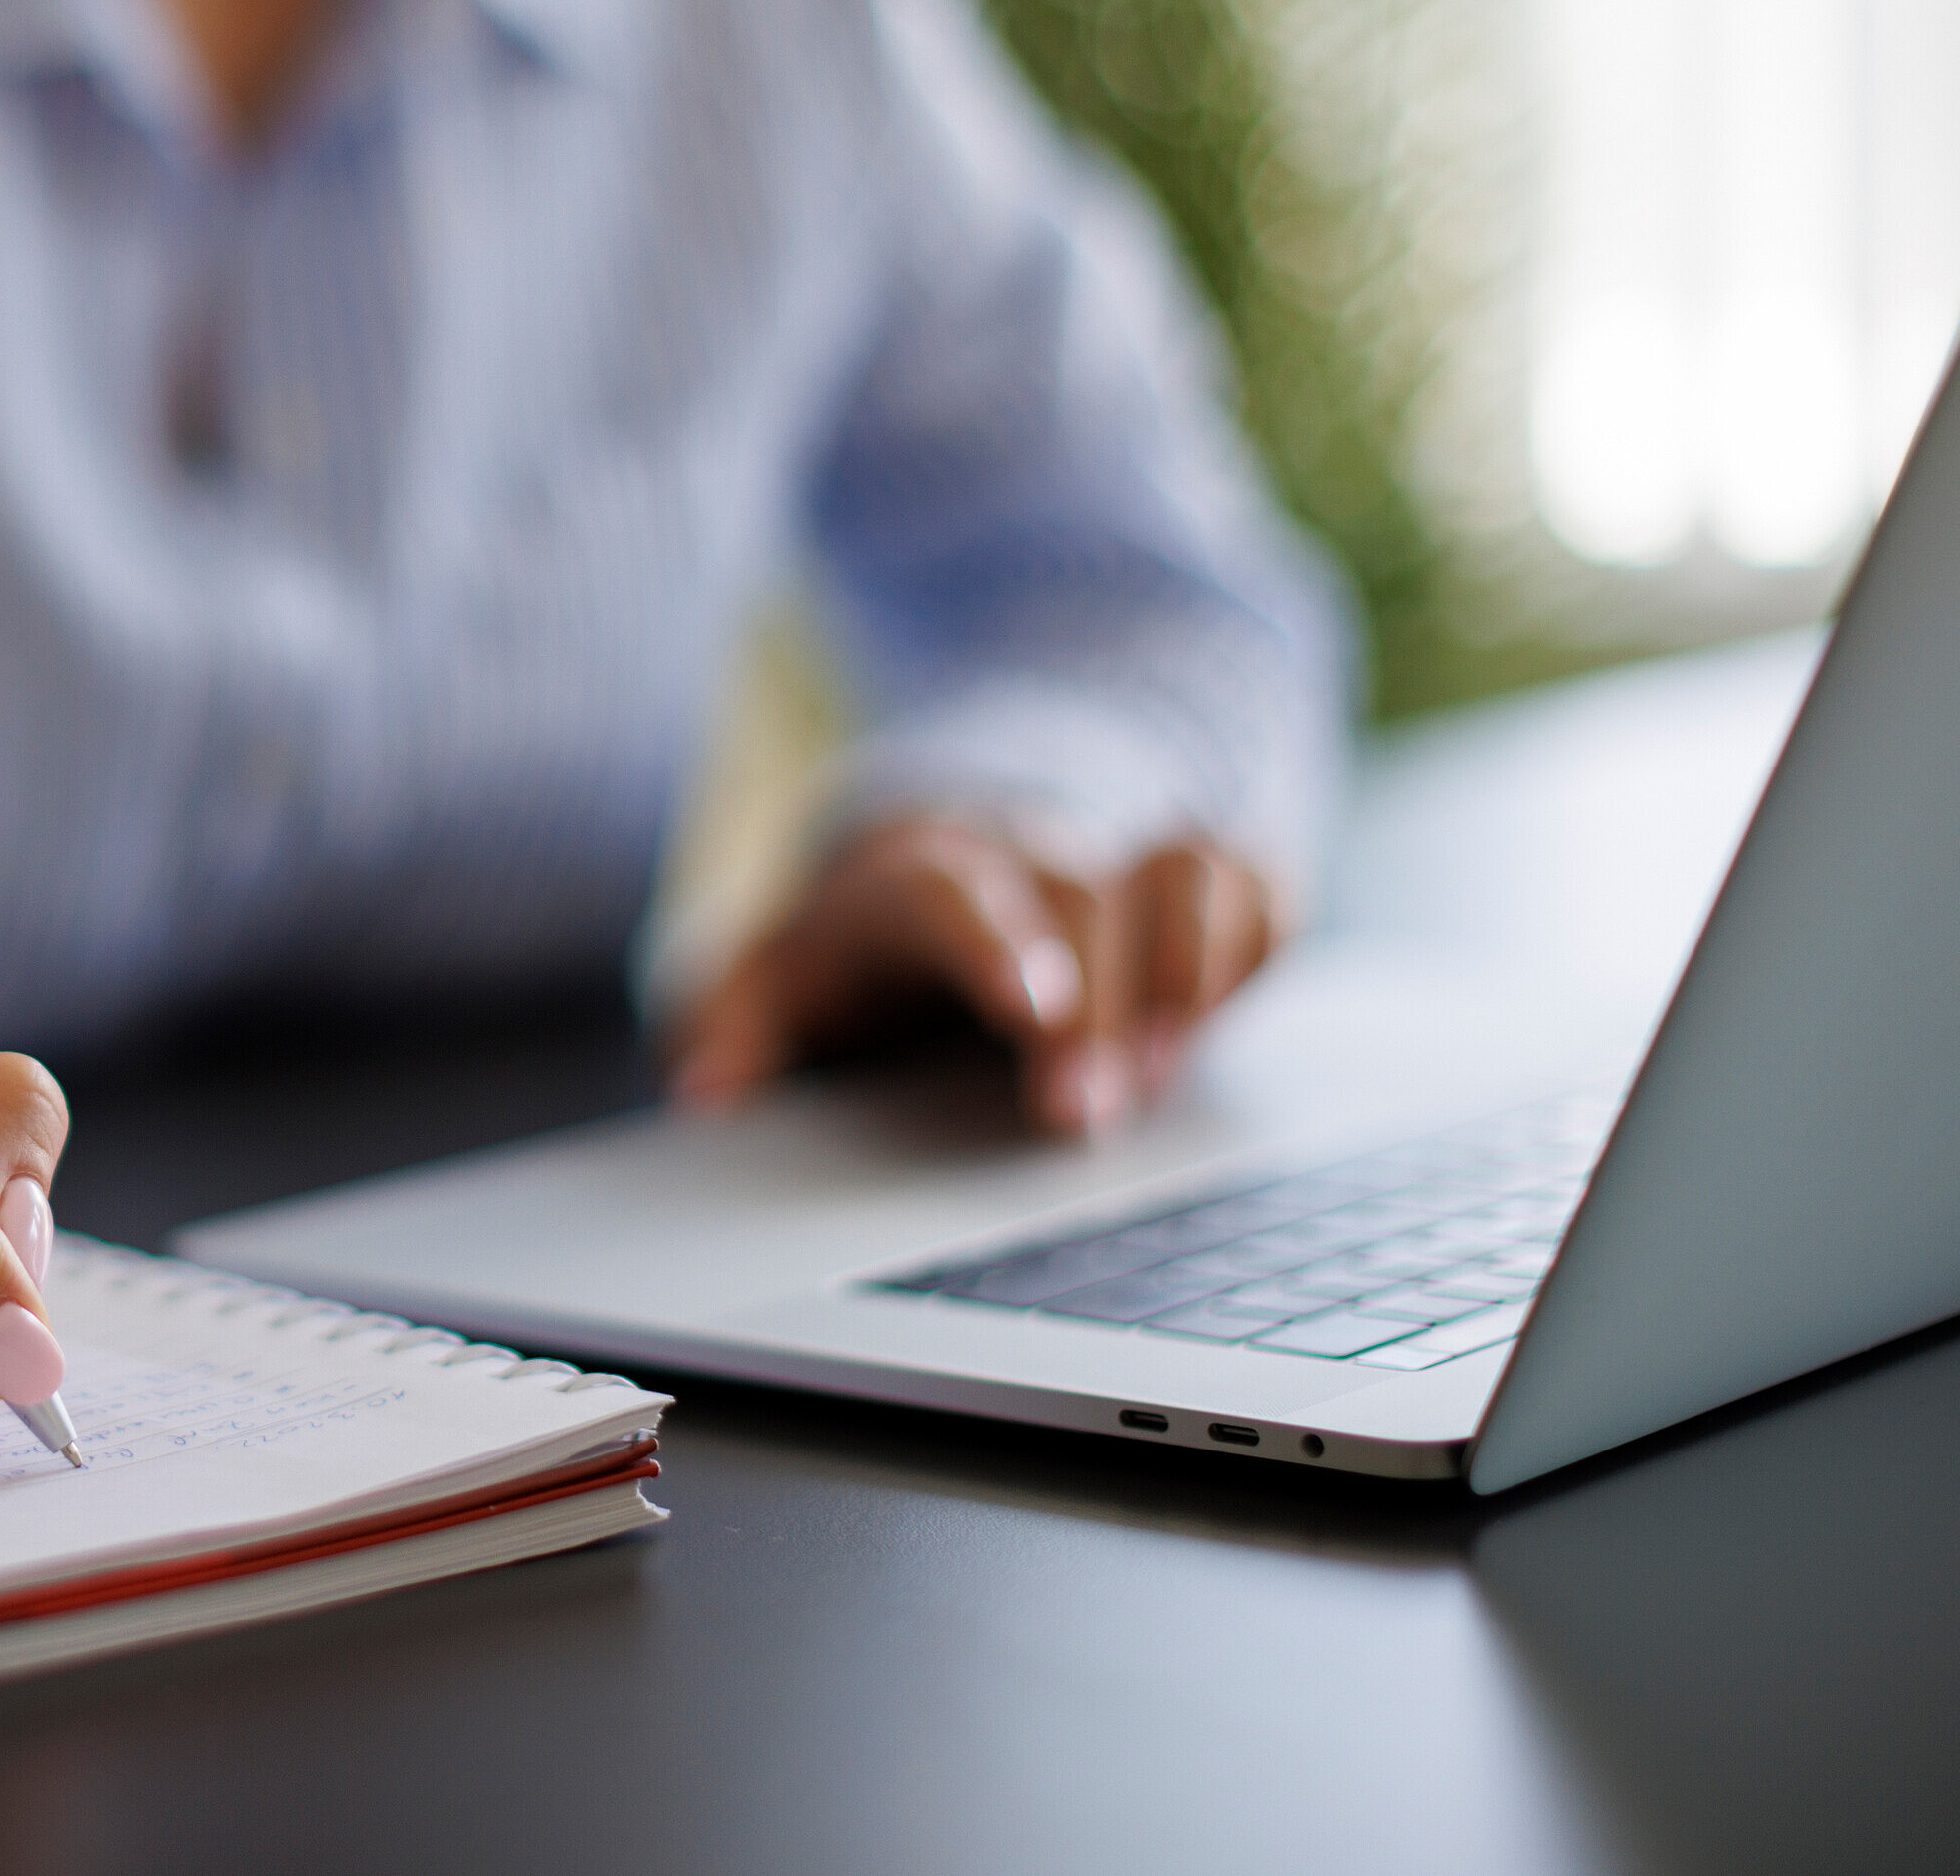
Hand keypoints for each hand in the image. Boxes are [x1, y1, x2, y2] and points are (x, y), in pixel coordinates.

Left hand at [668, 817, 1278, 1136]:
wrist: (953, 840)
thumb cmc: (859, 940)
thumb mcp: (772, 976)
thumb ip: (732, 1026)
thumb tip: (704, 1092)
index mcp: (913, 874)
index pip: (954, 893)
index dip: (999, 945)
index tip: (1034, 1014)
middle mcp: (1025, 849)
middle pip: (1078, 892)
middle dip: (1098, 1002)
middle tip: (1084, 1119)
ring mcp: (1118, 855)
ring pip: (1185, 863)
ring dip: (1189, 968)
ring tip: (1161, 1079)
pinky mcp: (1197, 878)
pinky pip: (1255, 881)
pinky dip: (1254, 944)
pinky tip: (1213, 1027)